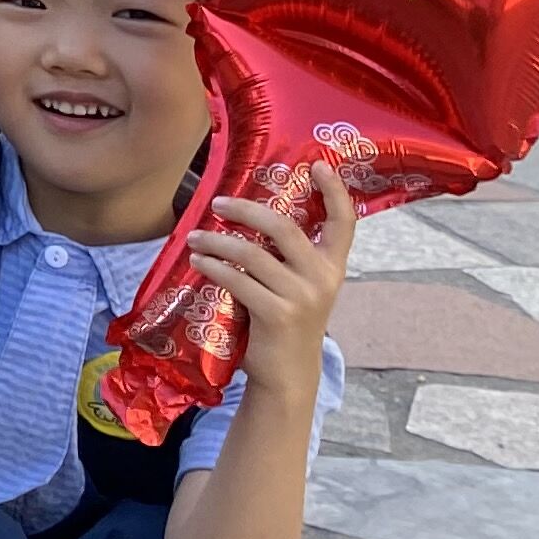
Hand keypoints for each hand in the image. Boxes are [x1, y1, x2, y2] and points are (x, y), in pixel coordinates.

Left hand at [189, 162, 354, 398]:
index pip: (344, 223)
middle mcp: (323, 278)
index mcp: (332, 267)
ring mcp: (302, 297)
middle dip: (245, 210)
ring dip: (216, 241)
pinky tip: (198, 262)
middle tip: (217, 203)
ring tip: (195, 238)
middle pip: (283, 227)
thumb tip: (245, 215)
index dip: (335, 191)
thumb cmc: (284, 321)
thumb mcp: (297, 286)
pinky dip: (212, 267)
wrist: (287, 374)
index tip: (317, 163)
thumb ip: (286, 257)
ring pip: (251, 253)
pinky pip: (237, 280)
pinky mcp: (278, 314)